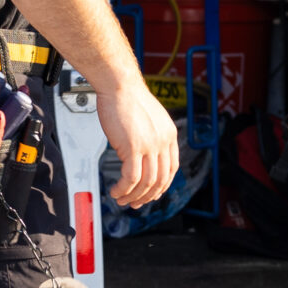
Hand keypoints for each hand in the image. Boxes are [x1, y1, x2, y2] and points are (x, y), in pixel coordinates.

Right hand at [96, 78, 178, 206]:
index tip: (151, 193)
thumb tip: (144, 153)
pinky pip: (131, 178)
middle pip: (160, 180)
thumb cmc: (128, 97)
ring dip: (133, 196)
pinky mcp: (133, 147)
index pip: (171, 169)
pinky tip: (116, 191)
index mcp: (169, 135)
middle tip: (135, 203)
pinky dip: (123, 189)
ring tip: (121, 199)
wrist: (119, 85)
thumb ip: (151, 135)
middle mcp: (163, 141)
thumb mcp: (149, 118)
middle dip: (147, 196)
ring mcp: (149, 145)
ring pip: (146, 182)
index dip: (162, 185)